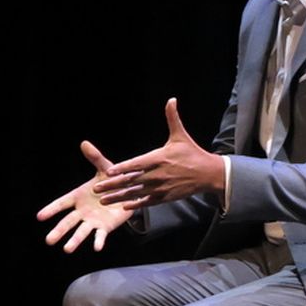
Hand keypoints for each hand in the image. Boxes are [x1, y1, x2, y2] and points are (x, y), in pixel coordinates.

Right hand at [37, 141, 132, 252]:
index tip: (40, 216)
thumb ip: (95, 158)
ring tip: (66, 249)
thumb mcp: (105, 168)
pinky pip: (100, 235)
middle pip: (68, 222)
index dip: (51, 209)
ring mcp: (93, 220)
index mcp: (78, 197)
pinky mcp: (105, 227)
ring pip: (81, 232)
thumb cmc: (113, 181)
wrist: (130, 191)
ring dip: (74, 241)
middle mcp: (82, 211)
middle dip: (59, 231)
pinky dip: (98, 241)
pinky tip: (96, 248)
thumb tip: (85, 143)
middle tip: (48, 241)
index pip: (62, 203)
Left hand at [94, 98, 224, 209]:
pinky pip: (148, 202)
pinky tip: (125, 206)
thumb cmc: (193, 153)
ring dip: (119, 197)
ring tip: (104, 200)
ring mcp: (162, 187)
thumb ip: (172, 118)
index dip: (122, 168)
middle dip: (112, 185)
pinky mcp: (167, 197)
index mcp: (159, 158)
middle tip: (96, 189)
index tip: (108, 171)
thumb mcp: (181, 136)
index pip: (136, 164)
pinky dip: (136, 204)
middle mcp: (158, 174)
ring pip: (136, 193)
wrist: (209, 173)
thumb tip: (171, 100)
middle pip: (131, 180)